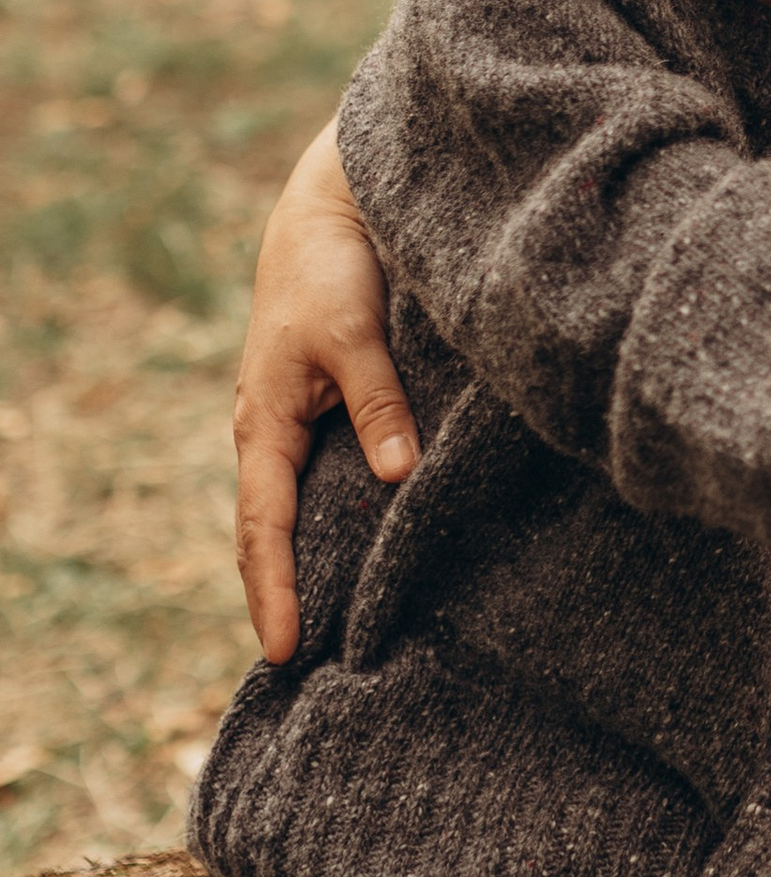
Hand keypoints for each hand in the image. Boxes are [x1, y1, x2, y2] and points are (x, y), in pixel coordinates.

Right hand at [234, 122, 415, 666]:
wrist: (331, 206)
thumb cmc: (333, 265)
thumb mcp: (355, 333)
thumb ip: (380, 403)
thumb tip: (399, 476)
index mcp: (265, 422)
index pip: (264, 528)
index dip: (276, 591)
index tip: (288, 651)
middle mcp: (274, 432)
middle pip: (273, 533)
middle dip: (282, 597)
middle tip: (306, 670)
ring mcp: (299, 423)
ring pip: (300, 511)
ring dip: (311, 565)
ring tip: (338, 632)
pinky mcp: (328, 407)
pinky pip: (324, 480)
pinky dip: (335, 522)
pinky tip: (369, 552)